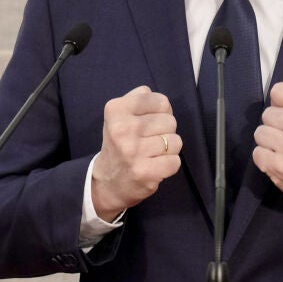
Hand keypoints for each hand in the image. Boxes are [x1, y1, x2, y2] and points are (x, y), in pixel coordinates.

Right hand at [89, 86, 181, 221]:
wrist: (107, 182)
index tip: (147, 123)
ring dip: (168, 149)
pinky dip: (169, 164)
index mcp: (116, 109)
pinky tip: (154, 166)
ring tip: (151, 154)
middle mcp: (123, 129)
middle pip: (170, 121)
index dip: (161, 112)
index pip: (161, 101)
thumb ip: (140, 99)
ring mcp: (133, 151)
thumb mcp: (120, 115)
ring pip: (175, 141)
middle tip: (148, 141)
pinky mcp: (144, 172)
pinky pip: (175, 161)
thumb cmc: (119, 143)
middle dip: (165, 131)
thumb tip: (162, 101)